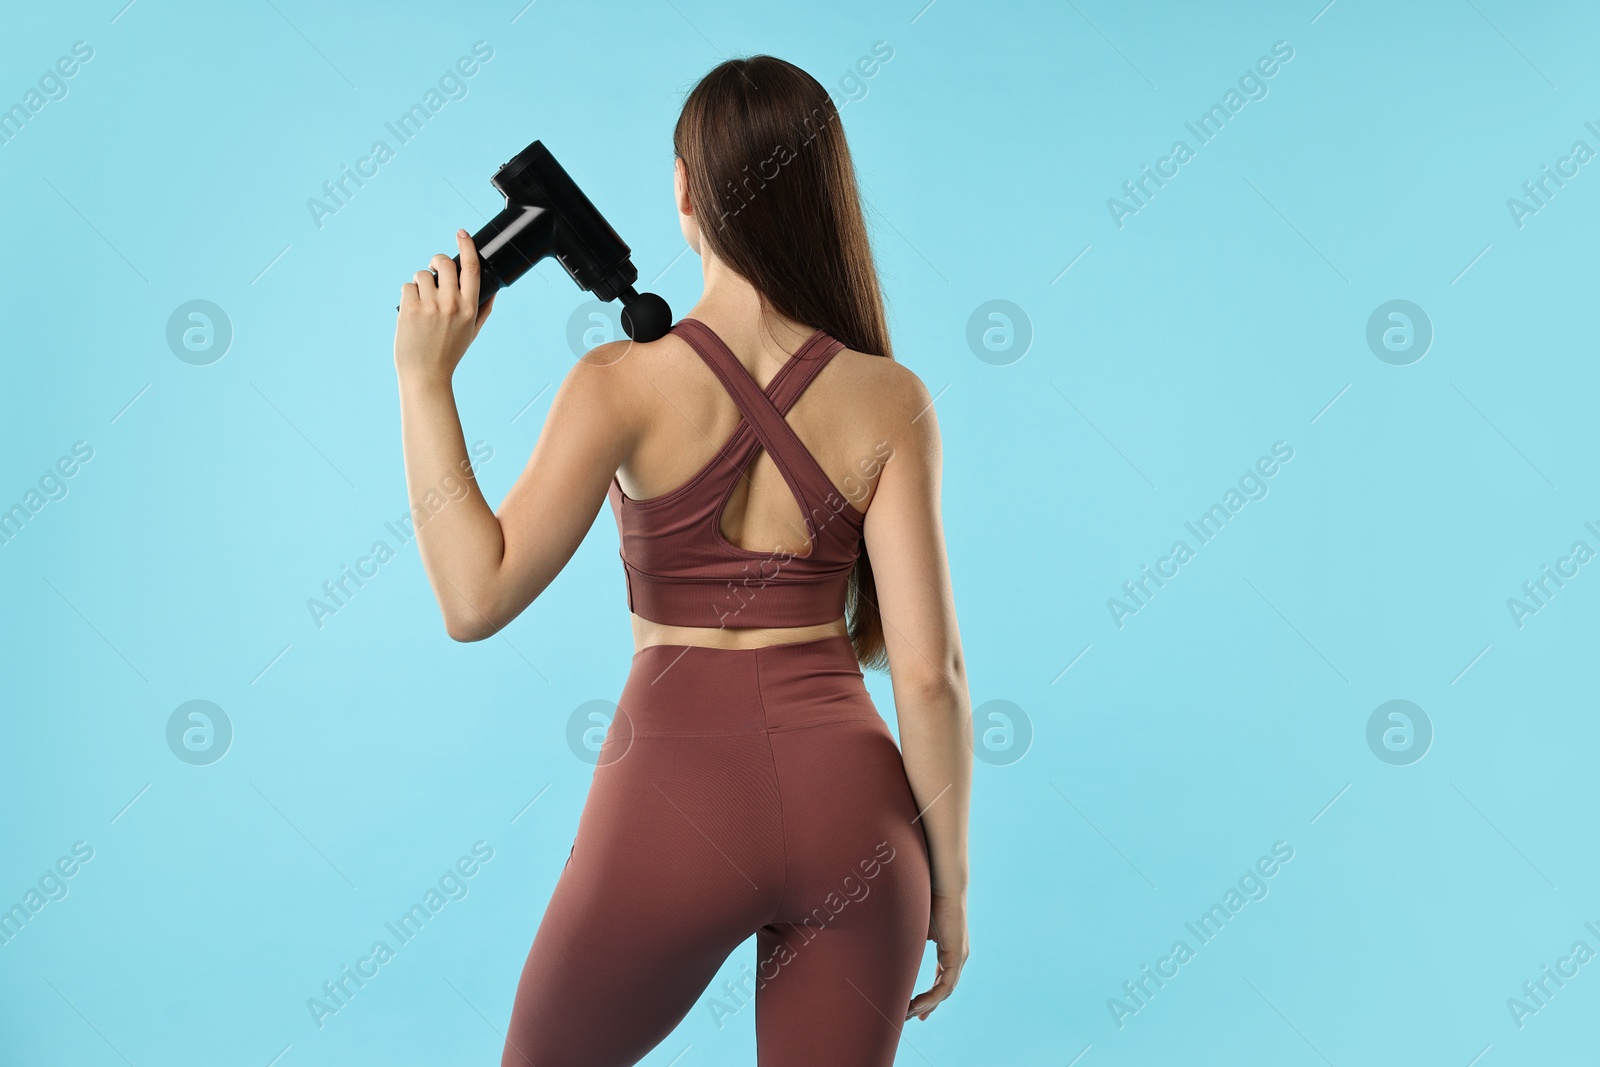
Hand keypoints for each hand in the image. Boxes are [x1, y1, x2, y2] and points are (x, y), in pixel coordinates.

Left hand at [395, 229, 495, 384]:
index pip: (471, 268)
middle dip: (437, 260)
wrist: (426, 375)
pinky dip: (408, 295)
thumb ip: (483, 309)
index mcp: (470, 308)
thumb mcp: (472, 332)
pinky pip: (407, 287)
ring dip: (420, 283)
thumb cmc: (448, 353)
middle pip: (444, 263)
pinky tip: (411, 312)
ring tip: (421, 302)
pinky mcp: (411, 309)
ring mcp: (430, 306)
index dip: (466, 246)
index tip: (461, 233)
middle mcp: (452, 304)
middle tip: (433, 268)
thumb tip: (493, 291)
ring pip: (421, 275)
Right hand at [906, 891, 967, 1020]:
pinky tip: (918, 1004)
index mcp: (949, 949)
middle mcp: (957, 955)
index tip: (914, 1007)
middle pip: (943, 989)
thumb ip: (908, 939)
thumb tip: (885, 943)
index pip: (941, 978)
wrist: (943, 884)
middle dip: (927, 1005)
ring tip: (909, 1013)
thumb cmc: (928, 898)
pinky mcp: (958, 954)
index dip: (929, 995)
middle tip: (911, 1017)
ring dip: (927, 1004)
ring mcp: (960, 956)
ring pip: (944, 990)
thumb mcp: (915, 926)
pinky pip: (946, 985)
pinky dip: (932, 997)